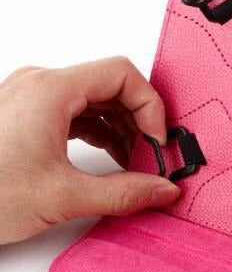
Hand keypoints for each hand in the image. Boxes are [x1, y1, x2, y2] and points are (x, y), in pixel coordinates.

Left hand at [0, 58, 179, 244]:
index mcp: (50, 91)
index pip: (122, 74)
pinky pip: (78, 114)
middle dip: (140, 120)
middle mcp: (41, 86)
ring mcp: (32, 100)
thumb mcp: (62, 196)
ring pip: (96, 101)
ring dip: (123, 129)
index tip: (158, 141)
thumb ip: (123, 192)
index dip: (150, 105)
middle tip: (154, 156)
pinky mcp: (28, 117)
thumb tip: (163, 189)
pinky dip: (102, 134)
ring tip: (137, 163)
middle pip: (111, 86)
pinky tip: (113, 160)